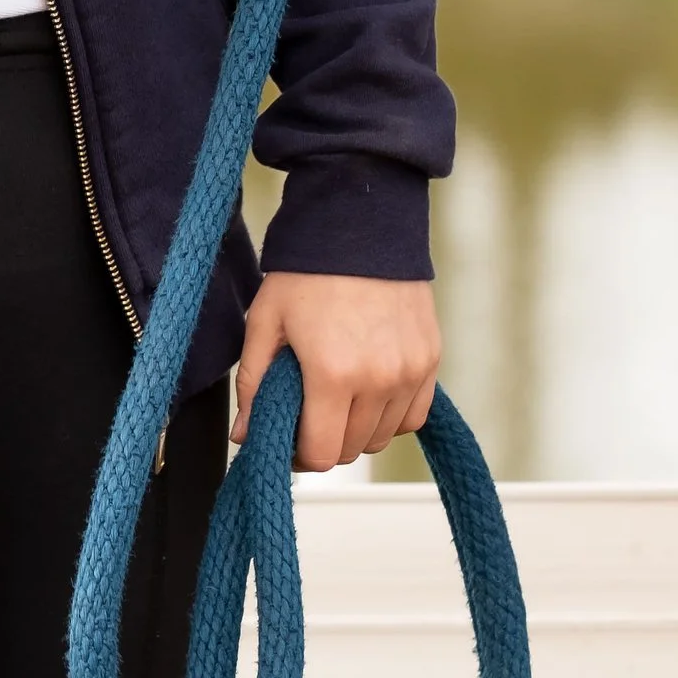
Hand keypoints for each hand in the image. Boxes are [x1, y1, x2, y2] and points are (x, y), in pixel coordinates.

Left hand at [232, 272, 440, 471]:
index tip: (288, 437)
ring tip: (338, 398)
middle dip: (324, 441)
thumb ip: (254, 385)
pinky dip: (390, 415)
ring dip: (357, 429)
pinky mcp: (430, 358)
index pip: (321, 454)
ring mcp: (411, 370)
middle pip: (351, 449)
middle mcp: (379, 379)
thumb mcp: (266, 322)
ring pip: (383, 437)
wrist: (359, 223)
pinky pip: (413, 415)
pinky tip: (369, 392)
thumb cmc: (307, 272)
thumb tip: (246, 437)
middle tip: (308, 414)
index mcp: (333, 374)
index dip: (298, 455)